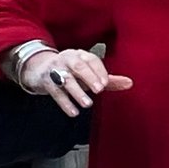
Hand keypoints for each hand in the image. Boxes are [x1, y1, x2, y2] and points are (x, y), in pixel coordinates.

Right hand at [18, 46, 132, 114]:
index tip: (106, 83)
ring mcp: (55, 69)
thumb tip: (130, 83)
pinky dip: (65, 102)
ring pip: (66, 79)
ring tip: (87, 104)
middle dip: (89, 77)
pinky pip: (55, 92)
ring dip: (77, 92)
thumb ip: (109, 80)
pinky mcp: (45, 81)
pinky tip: (73, 112)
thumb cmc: (70, 72)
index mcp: (80, 55)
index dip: (99, 71)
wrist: (38, 69)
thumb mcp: (88, 74)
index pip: (91, 60)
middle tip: (99, 89)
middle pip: (78, 66)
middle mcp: (67, 59)